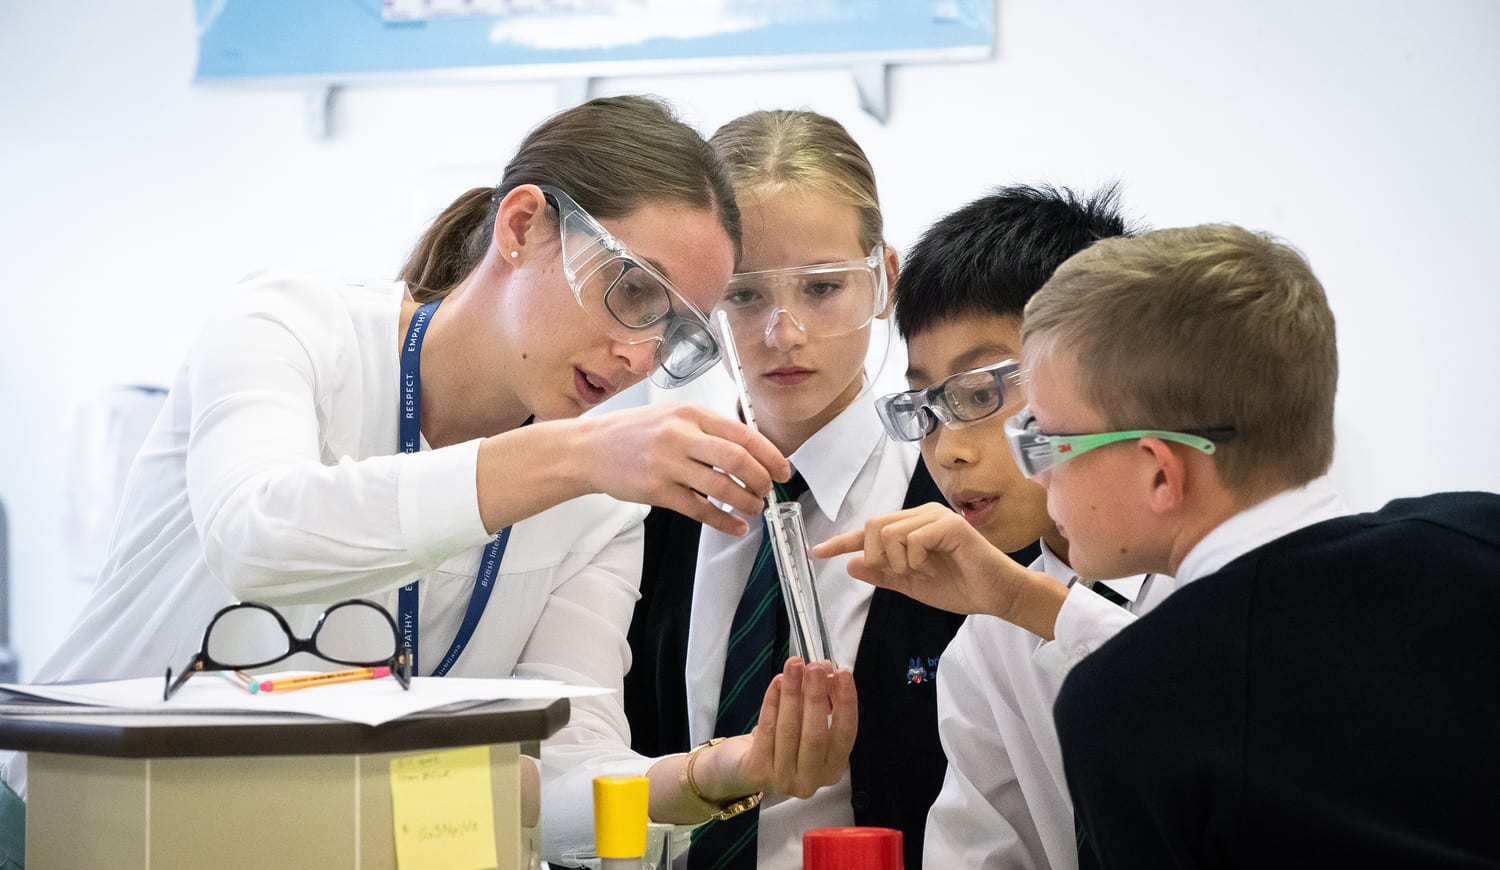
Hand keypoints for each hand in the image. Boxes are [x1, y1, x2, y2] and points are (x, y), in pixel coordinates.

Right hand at [579, 403, 790, 534]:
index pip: (743, 434)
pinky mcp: (656, 491)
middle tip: (767, 490)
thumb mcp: (673, 416)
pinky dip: (722, 521)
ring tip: (753, 508)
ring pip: (720, 486)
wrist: (589, 449)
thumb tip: (751, 450)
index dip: (770, 455)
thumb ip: (708, 429)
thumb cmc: (634, 432)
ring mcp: (667, 464)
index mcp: (690, 413)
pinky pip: (698, 509)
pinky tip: (734, 526)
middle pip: (737, 459)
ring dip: (745, 501)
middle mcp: (680, 435)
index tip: (783, 470)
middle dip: (761, 479)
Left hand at [698, 658, 857, 801]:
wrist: (742, 769)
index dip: (846, 703)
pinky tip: (777, 681)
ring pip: (789, 730)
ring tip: (794, 665)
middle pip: (816, 736)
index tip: (843, 674)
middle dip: (817, 697)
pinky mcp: (759, 772)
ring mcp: (784, 780)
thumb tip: (827, 671)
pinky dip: (772, 702)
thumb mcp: (806, 724)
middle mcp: (811, 780)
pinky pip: (767, 730)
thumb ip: (821, 702)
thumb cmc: (782, 743)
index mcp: (831, 768)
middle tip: (816, 667)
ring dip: (793, 692)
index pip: (845, 735)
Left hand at [812, 503, 1050, 623]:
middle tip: (903, 573)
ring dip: (899, 562)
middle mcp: (921, 515)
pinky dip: (916, 560)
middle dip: (877, 556)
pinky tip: (932, 567)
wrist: (997, 595)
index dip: (842, 541)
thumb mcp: (912, 585)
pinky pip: (913, 538)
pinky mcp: (950, 525)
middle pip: (873, 526)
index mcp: (911, 527)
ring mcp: (936, 516)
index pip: (869, 530)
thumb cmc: (960, 587)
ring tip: (923, 572)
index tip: (817, 552)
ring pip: (889, 532)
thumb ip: (883, 574)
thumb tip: (850, 564)